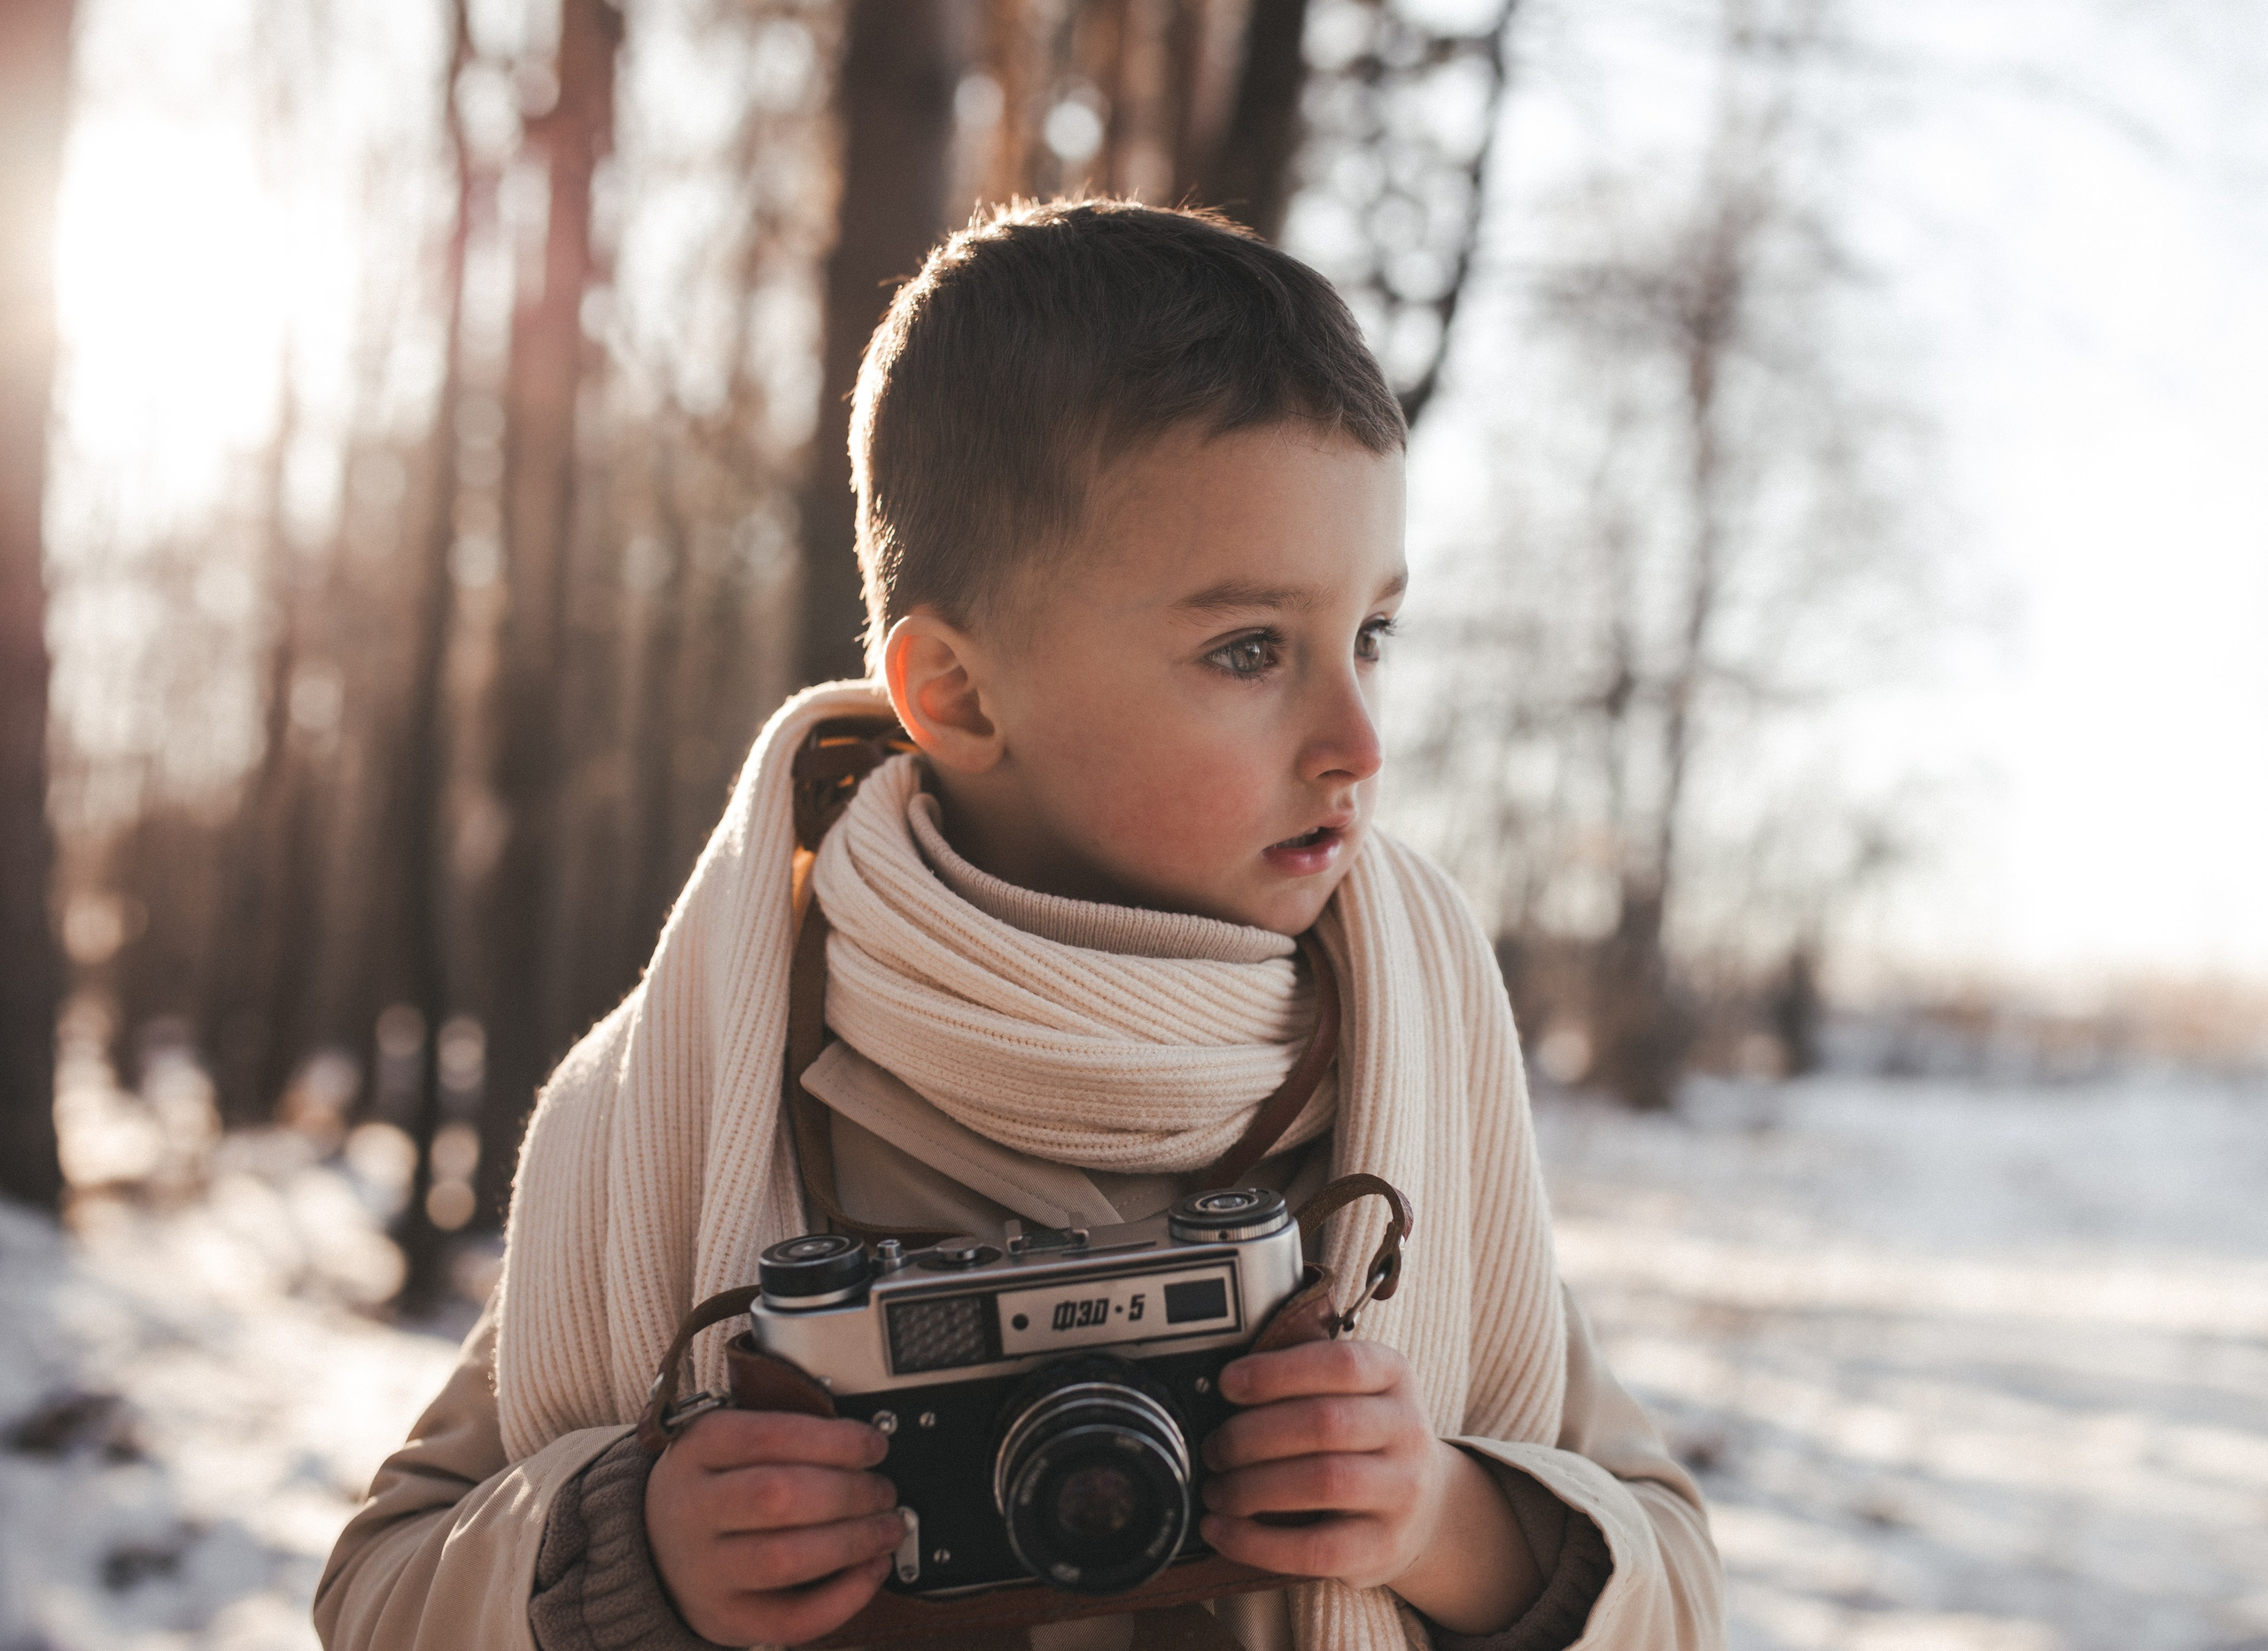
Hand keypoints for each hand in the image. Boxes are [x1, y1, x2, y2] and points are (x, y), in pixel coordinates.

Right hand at [643, 1409, 905, 1646]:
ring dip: (853, 1543)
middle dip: (849, 1493)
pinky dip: (844, 1597)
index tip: (873, 1446)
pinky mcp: (725, 1618)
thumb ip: (786, 1437)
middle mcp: (694, 1509)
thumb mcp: (728, 1441)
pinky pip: (791, 1618)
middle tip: (883, 1491)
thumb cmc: (713, 1484)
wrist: (654, 1545)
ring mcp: (706, 1569)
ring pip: (785, 1559)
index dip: (833, 1441)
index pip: (768, 1436)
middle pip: (778, 1497)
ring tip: (888, 1528)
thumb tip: (864, 1447)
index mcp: (698, 1449)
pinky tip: (870, 1570)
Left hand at [1198, 1340, 1540, 1633]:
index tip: (1227, 1383)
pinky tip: (1222, 1531)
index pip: (1341, 1365)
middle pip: (1325, 1423)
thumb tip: (1223, 1387)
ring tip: (1216, 1490)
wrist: (1425, 1506)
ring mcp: (1403, 1491)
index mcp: (1393, 1376)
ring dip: (1251, 1487)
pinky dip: (1257, 1542)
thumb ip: (1303, 1380)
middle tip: (1214, 1449)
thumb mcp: (1354, 1392)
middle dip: (1251, 1436)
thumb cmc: (1363, 1438)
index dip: (1278, 1372)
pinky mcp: (1385, 1546)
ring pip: (1323, 1481)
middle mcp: (1407, 1430)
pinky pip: (1316, 1549)